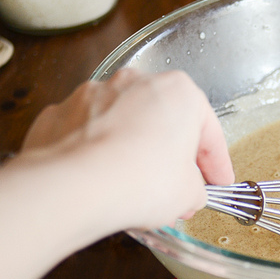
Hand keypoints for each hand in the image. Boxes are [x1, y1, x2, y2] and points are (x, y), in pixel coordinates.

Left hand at [22, 68, 234, 228]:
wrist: (77, 188)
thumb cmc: (141, 179)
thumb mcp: (189, 195)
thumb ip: (195, 189)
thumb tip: (187, 193)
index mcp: (179, 92)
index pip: (209, 132)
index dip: (217, 164)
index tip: (218, 182)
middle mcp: (136, 83)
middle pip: (164, 123)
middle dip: (172, 156)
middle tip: (179, 188)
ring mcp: (94, 95)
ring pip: (125, 126)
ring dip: (134, 153)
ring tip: (137, 188)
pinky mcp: (61, 114)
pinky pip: (89, 135)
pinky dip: (97, 155)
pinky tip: (103, 182)